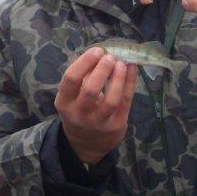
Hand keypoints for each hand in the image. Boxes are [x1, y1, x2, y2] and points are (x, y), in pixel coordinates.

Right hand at [54, 48, 138, 164]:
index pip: (71, 80)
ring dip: (118, 78)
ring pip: (111, 100)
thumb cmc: (80, 111)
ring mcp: (99, 122)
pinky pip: (125, 102)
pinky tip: (132, 69)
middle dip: (102, 70)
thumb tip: (100, 52)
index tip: (97, 51)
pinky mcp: (116, 126)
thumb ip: (83, 77)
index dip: (84, 62)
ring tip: (121, 63)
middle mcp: (80, 114)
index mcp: (64, 102)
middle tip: (110, 57)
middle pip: (90, 90)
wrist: (86, 144)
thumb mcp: (72, 97)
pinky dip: (130, 83)